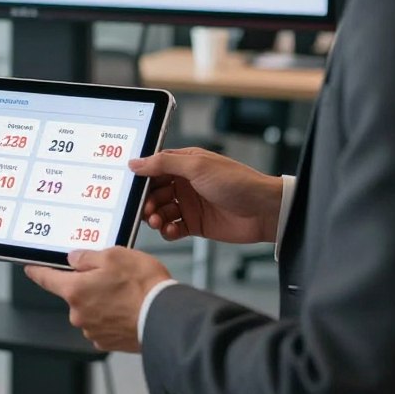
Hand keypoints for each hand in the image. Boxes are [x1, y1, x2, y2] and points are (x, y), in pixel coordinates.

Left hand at [24, 248, 169, 352]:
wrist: (165, 317)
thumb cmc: (142, 285)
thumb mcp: (114, 255)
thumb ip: (88, 256)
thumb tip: (75, 259)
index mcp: (75, 290)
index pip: (47, 279)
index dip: (37, 272)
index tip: (30, 269)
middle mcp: (79, 314)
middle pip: (75, 293)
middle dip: (88, 284)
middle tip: (111, 275)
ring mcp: (93, 331)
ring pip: (90, 308)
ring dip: (101, 301)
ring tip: (126, 293)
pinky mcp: (108, 342)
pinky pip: (103, 323)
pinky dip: (112, 316)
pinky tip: (128, 308)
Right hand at [130, 147, 282, 244]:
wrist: (264, 211)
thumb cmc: (236, 182)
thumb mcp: (197, 166)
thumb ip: (164, 163)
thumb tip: (136, 162)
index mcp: (185, 163)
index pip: (154, 168)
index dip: (142, 178)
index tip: (131, 188)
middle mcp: (185, 183)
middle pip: (155, 191)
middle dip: (147, 201)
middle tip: (146, 210)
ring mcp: (190, 204)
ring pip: (162, 210)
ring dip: (155, 216)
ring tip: (157, 221)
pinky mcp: (196, 224)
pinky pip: (173, 228)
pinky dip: (167, 231)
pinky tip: (170, 231)